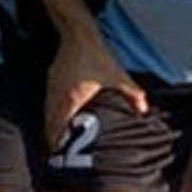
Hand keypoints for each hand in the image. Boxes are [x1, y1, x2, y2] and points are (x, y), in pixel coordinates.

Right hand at [45, 22, 142, 152]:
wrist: (78, 35)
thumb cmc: (97, 56)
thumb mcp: (116, 75)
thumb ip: (132, 94)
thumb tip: (144, 111)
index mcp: (73, 99)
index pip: (60, 127)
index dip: (58, 143)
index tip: (59, 155)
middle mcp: (58, 96)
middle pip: (49, 125)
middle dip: (51, 141)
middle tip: (55, 156)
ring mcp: (52, 88)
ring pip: (46, 115)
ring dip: (50, 129)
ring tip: (53, 144)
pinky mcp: (51, 81)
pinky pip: (47, 104)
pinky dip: (50, 116)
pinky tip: (55, 121)